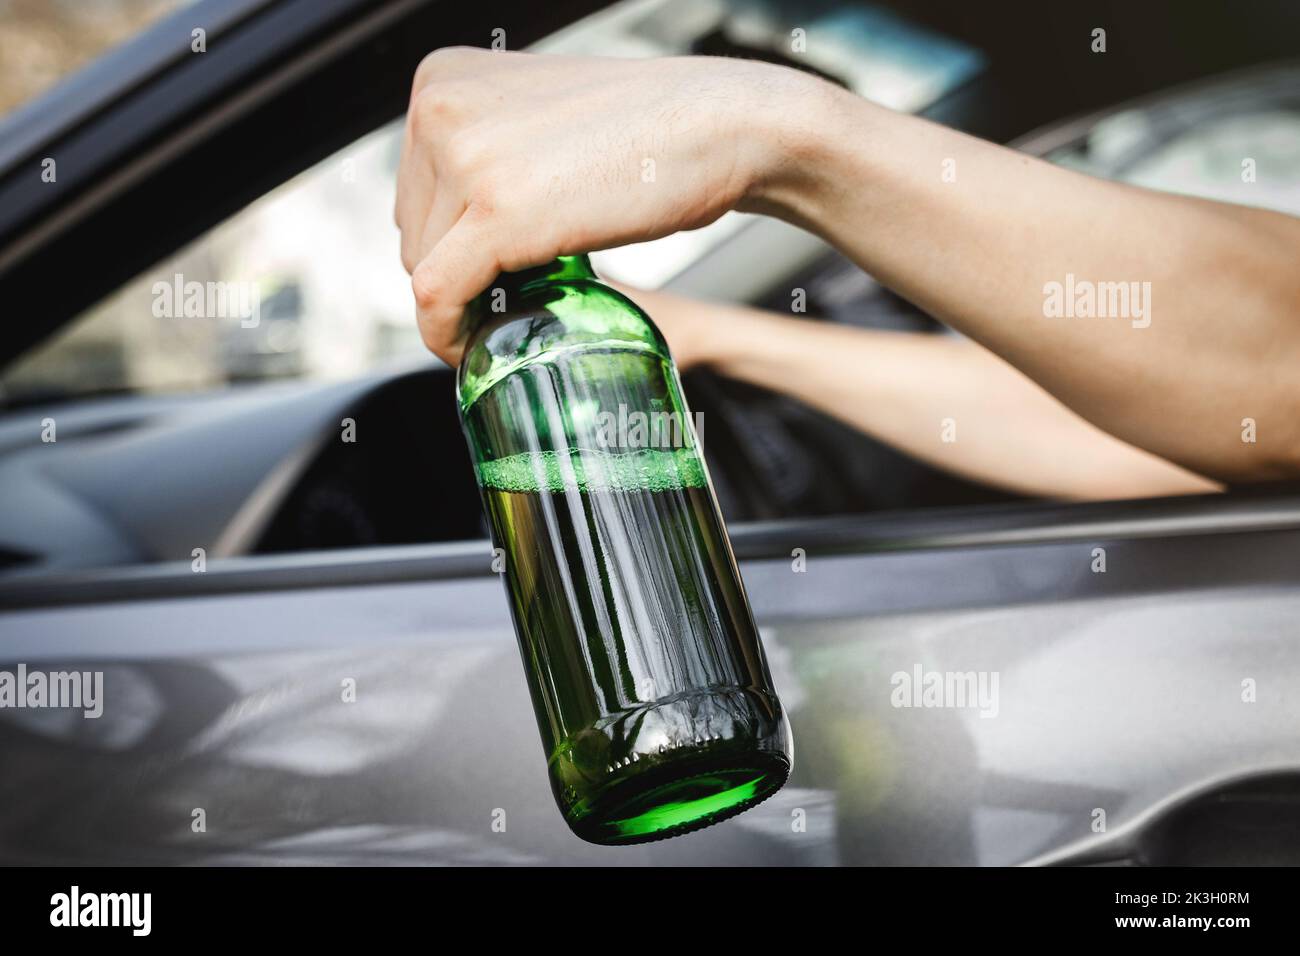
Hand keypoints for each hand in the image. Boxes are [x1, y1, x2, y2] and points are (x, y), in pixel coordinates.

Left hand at [395, 48, 825, 364]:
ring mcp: (465, 159)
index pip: (413, 190)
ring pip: (424, 267)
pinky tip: (470, 349)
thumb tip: (458, 215)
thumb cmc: (649, 129)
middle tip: (513, 294)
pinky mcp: (497, 214)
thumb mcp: (540, 118)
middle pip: (414, 231)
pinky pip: (437, 297)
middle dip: (458, 271)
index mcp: (443, 77)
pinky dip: (445, 336)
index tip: (482, 275)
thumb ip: (490, 147)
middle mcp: (439, 107)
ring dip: (466, 301)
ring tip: (520, 307)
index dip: (447, 243)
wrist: (724, 125)